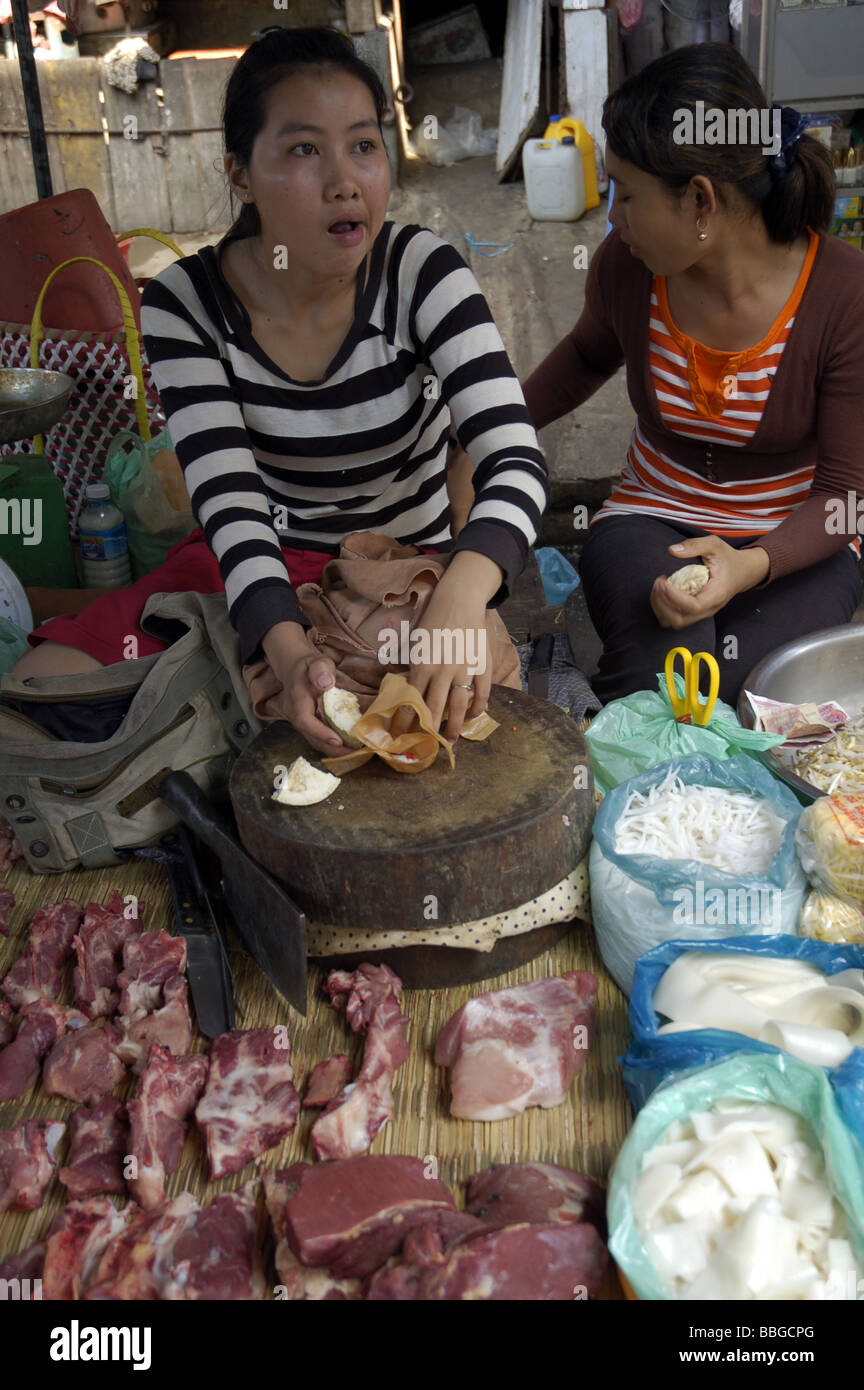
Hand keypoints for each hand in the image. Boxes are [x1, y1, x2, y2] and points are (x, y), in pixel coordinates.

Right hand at [260, 621, 349, 755]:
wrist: (295, 671)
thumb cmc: (308, 666)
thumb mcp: (316, 661)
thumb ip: (320, 669)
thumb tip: (326, 683)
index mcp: (296, 701)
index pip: (305, 721)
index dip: (320, 733)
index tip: (337, 740)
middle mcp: (296, 716)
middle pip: (312, 738)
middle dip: (333, 749)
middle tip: (355, 753)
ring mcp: (302, 723)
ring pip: (316, 742)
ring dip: (335, 750)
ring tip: (357, 753)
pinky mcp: (309, 726)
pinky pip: (320, 739)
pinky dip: (334, 745)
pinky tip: (351, 747)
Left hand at [389, 551, 501, 741]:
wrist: (460, 598)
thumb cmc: (433, 619)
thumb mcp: (416, 643)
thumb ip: (415, 669)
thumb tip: (410, 694)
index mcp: (422, 665)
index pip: (410, 701)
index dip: (403, 721)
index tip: (397, 736)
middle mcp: (443, 671)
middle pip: (434, 710)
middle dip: (428, 731)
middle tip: (425, 746)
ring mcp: (465, 670)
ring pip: (459, 707)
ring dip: (454, 727)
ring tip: (451, 740)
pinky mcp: (483, 666)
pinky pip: (482, 694)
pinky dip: (479, 708)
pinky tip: (474, 716)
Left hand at [650, 535, 769, 629]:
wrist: (742, 572)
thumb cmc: (728, 559)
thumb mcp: (714, 545)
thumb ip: (695, 545)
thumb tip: (672, 550)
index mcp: (716, 595)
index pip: (693, 606)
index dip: (674, 597)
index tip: (664, 581)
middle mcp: (708, 609)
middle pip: (679, 620)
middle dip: (662, 603)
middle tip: (659, 582)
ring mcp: (701, 614)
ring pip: (673, 622)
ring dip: (660, 607)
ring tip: (658, 587)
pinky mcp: (694, 613)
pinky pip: (673, 619)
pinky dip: (662, 609)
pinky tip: (662, 593)